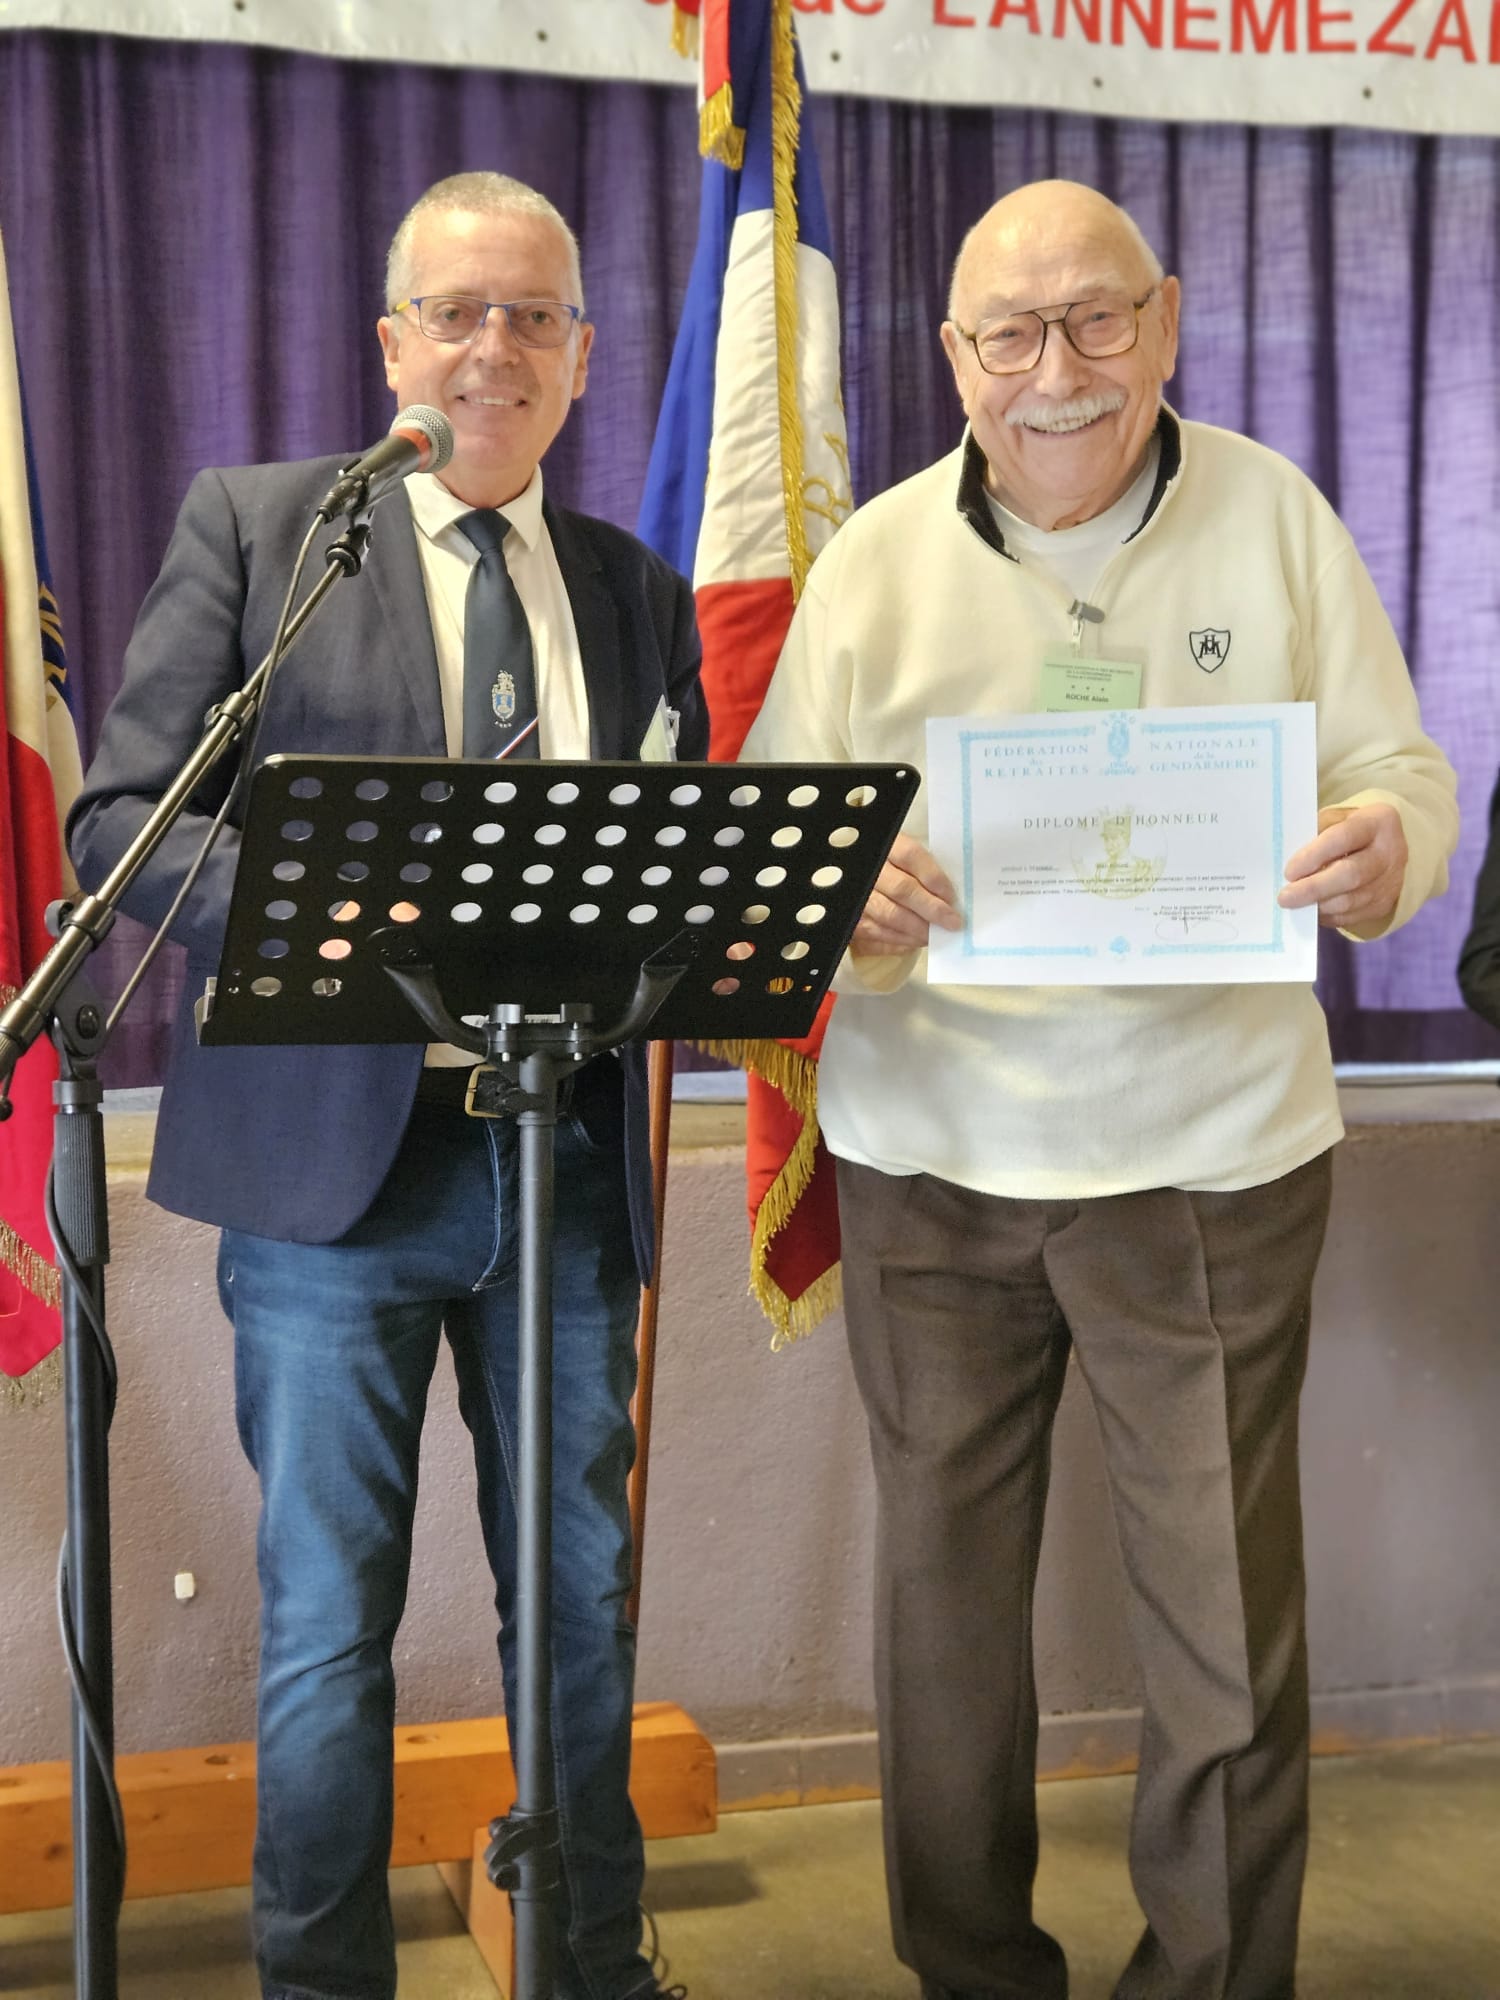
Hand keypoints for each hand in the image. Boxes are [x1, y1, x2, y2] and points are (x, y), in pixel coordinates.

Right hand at [852, 833, 963, 954]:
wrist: (855, 881)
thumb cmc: (889, 869)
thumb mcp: (901, 857)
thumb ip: (921, 869)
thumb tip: (948, 896)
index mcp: (883, 846)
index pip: (911, 856)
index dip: (934, 877)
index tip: (952, 897)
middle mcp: (867, 869)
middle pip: (902, 889)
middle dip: (931, 909)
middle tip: (952, 922)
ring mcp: (856, 896)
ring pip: (889, 914)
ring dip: (918, 929)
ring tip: (936, 934)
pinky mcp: (852, 920)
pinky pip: (877, 933)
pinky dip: (901, 940)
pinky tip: (917, 940)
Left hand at [1279, 803, 1407, 930]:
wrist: (1390, 848)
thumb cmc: (1354, 830)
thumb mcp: (1339, 817)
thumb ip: (1317, 830)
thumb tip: (1288, 856)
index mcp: (1377, 822)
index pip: (1343, 838)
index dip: (1313, 856)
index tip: (1289, 871)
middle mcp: (1389, 852)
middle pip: (1350, 875)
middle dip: (1313, 888)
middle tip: (1285, 897)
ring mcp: (1389, 881)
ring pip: (1350, 901)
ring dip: (1317, 905)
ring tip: (1294, 904)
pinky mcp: (1384, 904)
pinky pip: (1351, 916)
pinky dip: (1327, 916)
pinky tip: (1311, 910)